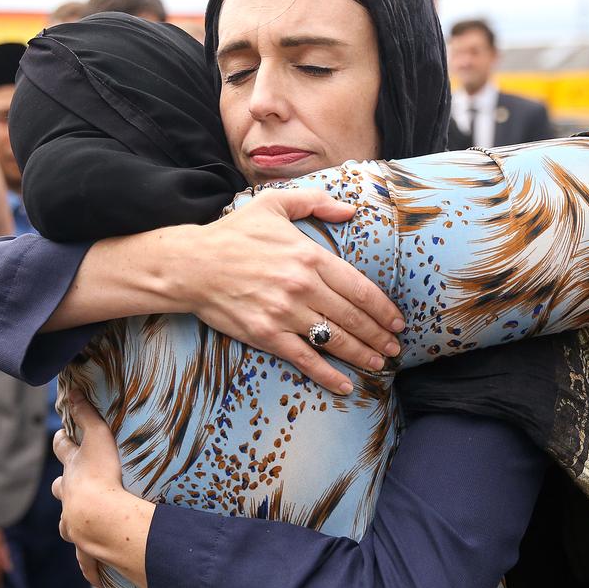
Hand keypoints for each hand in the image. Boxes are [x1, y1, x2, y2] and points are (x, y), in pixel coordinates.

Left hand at [52, 390, 152, 587]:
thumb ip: (88, 414)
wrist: (100, 519)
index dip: (61, 441)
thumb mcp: (98, 438)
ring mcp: (73, 522)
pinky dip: (88, 563)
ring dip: (72, 519)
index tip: (62, 436)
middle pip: (59, 487)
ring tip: (82, 521)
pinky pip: (84, 557)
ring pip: (66, 521)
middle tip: (73, 483)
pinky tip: (95, 573)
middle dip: (63, 484)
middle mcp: (68, 496)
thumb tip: (72, 389)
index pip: (62, 450)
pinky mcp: (84, 545)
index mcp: (72, 470)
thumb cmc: (101, 476)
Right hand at [176, 188, 404, 394]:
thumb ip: (315, 201)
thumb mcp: (274, 204)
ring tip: (380, 363)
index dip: (383, 308)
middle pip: (353, 317)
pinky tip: (346, 386)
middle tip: (395, 347)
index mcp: (309, 256)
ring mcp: (284, 313)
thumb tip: (350, 210)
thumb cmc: (233, 234)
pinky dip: (328, 375)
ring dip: (362, 355)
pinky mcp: (266, 335)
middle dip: (379, 335)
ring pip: (335, 339)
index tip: (397, 320)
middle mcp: (302, 286)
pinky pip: (305, 359)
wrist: (191, 265)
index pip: (360, 288)